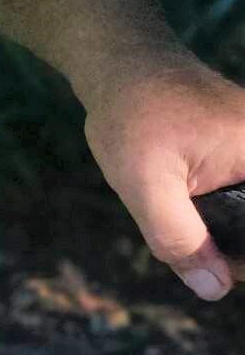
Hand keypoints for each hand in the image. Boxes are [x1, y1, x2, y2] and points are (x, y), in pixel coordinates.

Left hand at [84, 57, 244, 301]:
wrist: (122, 65)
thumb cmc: (132, 115)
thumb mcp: (145, 183)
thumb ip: (180, 239)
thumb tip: (216, 290)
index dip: (243, 256)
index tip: (223, 264)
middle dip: (236, 247)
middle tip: (197, 243)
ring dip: (229, 233)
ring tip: (186, 210)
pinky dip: (226, 215)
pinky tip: (192, 203)